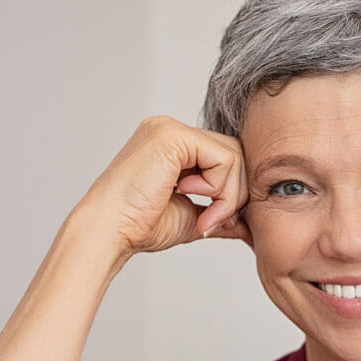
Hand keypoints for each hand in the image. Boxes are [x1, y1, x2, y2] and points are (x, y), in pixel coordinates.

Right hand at [78, 116, 249, 256]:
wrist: (111, 231)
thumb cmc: (140, 227)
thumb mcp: (192, 218)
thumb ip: (221, 214)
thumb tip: (249, 225)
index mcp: (174, 147)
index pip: (226, 159)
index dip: (232, 193)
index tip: (217, 223)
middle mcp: (172, 131)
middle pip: (235, 154)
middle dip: (234, 195)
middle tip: (212, 222)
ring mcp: (170, 129)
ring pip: (234, 156)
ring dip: (227, 195)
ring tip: (201, 216)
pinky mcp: (172, 135)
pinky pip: (223, 158)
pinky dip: (218, 187)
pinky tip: (190, 198)